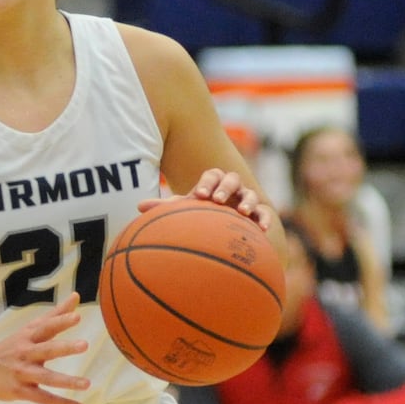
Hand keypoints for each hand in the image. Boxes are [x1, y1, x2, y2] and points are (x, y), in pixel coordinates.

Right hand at [0, 292, 90, 403]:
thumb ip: (55, 314)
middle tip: (84, 345)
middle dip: (64, 347)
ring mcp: (23, 373)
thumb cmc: (11, 347)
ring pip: (46, 378)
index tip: (77, 315)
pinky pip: (43, 398)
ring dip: (66, 381)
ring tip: (87, 383)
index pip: (46, 327)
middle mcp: (26, 353)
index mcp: (28, 337)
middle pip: (46, 350)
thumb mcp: (29, 329)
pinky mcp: (20, 391)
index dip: (60, 321)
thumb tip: (76, 296)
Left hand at [139, 169, 273, 230]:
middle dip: (225, 187)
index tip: (199, 195)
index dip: (207, 182)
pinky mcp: (259, 213)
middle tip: (217, 200)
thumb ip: (166, 207)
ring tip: (242, 211)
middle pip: (232, 179)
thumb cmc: (201, 213)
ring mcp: (247, 198)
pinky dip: (265, 218)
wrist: (225, 224)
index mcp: (214, 183)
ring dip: (247, 200)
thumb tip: (138, 206)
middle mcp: (232, 187)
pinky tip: (262, 229)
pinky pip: (266, 213)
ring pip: (251, 194)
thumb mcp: (186, 210)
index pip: (212, 174)